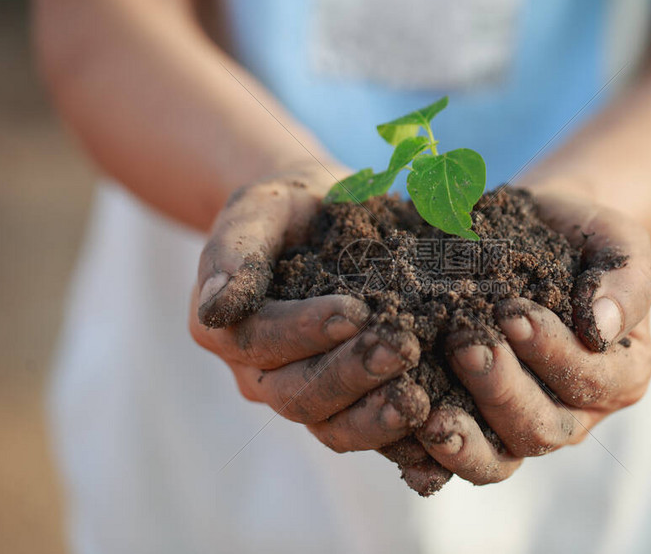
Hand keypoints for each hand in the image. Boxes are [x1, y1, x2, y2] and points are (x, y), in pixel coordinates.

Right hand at [189, 172, 429, 451]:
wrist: (319, 220)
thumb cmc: (287, 209)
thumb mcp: (258, 210)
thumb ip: (235, 250)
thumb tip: (214, 305)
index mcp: (226, 328)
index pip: (260, 339)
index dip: (306, 331)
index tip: (356, 312)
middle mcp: (258, 373)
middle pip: (297, 393)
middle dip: (351, 375)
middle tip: (402, 349)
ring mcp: (302, 394)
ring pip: (331, 425)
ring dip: (375, 417)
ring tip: (420, 402)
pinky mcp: (344, 406)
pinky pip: (367, 433)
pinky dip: (400, 442)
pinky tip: (436, 436)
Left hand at [416, 189, 650, 484]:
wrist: (539, 232)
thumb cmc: (582, 237)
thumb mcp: (617, 243)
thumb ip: (626, 282)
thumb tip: (603, 328)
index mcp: (621, 375)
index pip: (589, 378)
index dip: (550, 352)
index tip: (511, 312)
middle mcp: (579, 413)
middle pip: (541, 426)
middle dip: (499, 389)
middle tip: (463, 345)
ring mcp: (528, 424)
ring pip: (501, 453)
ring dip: (463, 435)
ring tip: (427, 409)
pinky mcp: (483, 426)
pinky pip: (464, 455)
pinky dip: (434, 457)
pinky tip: (405, 442)